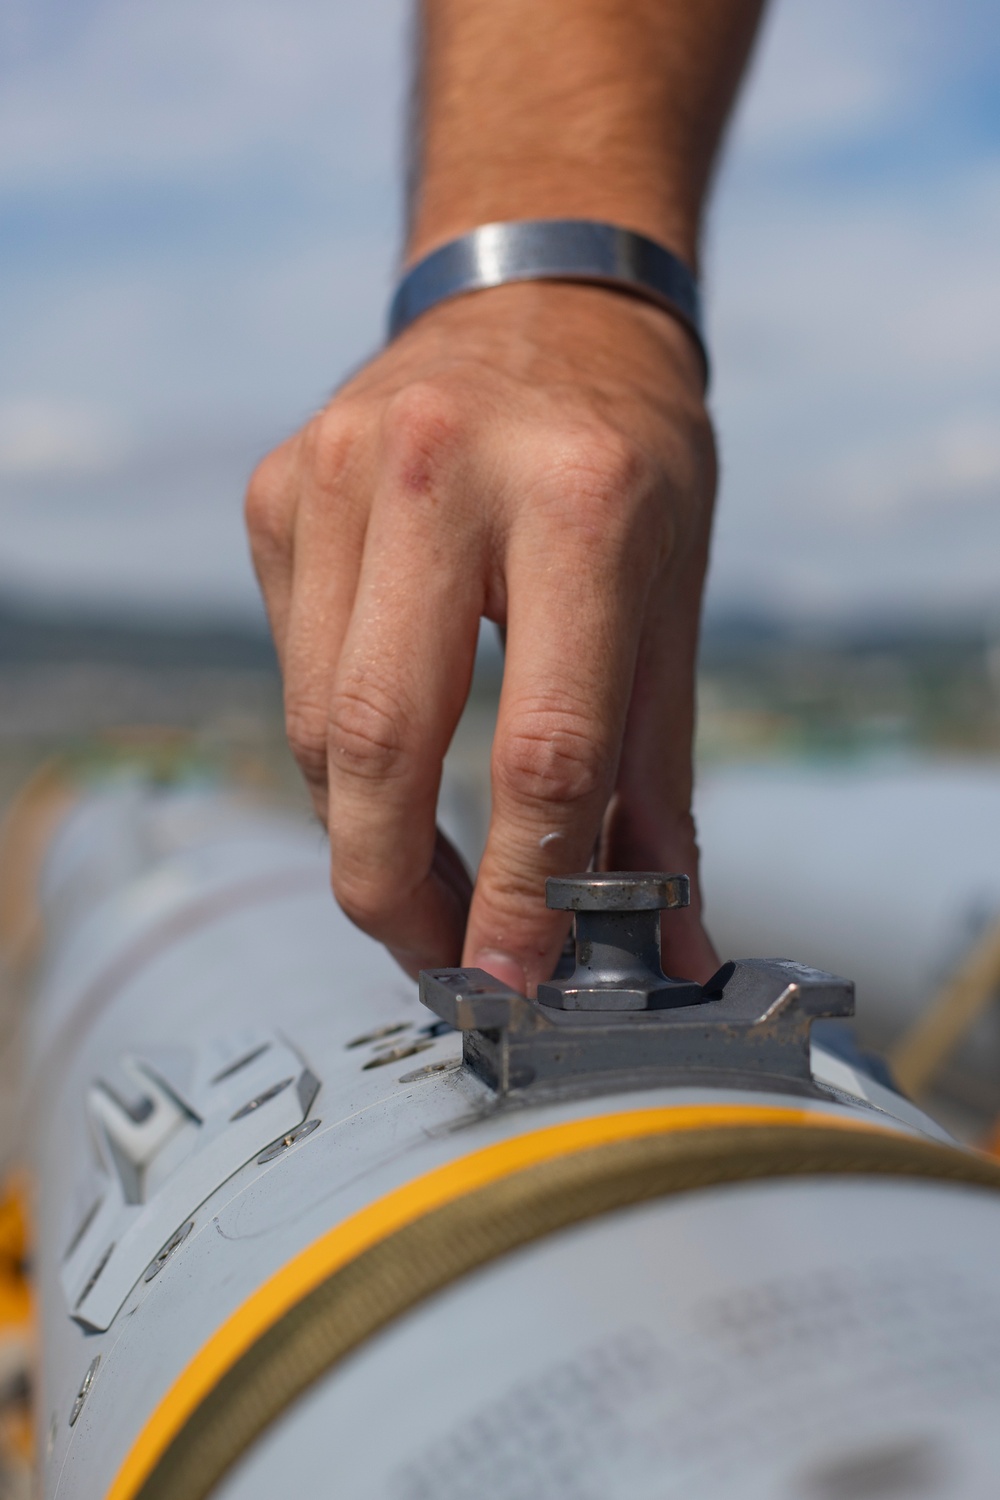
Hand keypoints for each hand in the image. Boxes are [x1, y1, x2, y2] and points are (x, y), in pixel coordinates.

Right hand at [245, 280, 718, 993]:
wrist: (540, 300)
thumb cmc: (628, 457)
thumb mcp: (674, 599)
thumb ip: (657, 778)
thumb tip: (666, 934)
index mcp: (579, 501)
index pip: (540, 744)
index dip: (525, 886)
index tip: (516, 977)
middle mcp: (439, 471)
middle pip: (383, 741)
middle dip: (399, 888)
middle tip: (440, 961)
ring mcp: (333, 472)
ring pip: (318, 721)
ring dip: (363, 831)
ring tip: (422, 882)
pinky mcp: (276, 490)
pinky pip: (292, 669)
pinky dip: (339, 746)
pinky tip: (389, 755)